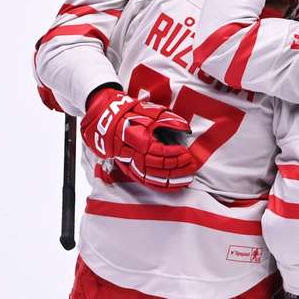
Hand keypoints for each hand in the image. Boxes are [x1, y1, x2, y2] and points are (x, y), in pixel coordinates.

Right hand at [80, 88, 198, 190]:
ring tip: (186, 178)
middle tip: (191, 166)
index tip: (187, 153)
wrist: (107, 121)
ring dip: (171, 180)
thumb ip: (169, 120)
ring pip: (152, 177)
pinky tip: (172, 186)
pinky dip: (159, 185)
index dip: (175, 154)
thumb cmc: (130, 115)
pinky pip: (145, 181)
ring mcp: (129, 164)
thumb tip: (186, 128)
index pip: (160, 152)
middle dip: (176, 168)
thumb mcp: (150, 112)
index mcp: (139, 140)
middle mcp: (133, 155)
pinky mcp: (128, 169)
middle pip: (158, 167)